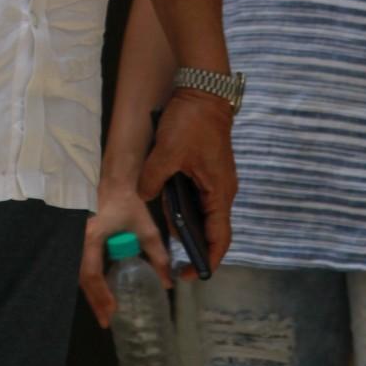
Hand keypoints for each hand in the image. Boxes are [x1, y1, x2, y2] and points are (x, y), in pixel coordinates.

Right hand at [80, 173, 171, 327]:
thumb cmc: (127, 202)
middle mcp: (76, 239)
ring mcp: (73, 239)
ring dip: (91, 293)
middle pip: (81, 278)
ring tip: (103, 311)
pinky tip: (98, 291)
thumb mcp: (146, 229)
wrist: (112, 182)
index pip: (92, 272)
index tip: (112, 311)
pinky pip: (78, 265)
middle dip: (94, 300)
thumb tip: (167, 283)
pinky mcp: (75, 239)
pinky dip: (89, 281)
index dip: (101, 294)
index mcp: (91, 236)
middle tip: (106, 320)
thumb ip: (157, 255)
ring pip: (77, 273)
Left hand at [140, 88, 236, 280]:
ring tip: (170, 243)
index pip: (219, 238)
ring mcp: (216, 180)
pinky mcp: (208, 170)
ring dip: (190, 227)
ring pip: (205, 213)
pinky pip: (199, 197)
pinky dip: (186, 208)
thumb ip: (153, 179)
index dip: (208, 260)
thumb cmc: (191, 122)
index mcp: (219, 192)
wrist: (204, 91)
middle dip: (197, 248)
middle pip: (213, 229)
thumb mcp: (167, 152)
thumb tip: (143, 196)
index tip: (192, 275)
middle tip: (176, 264)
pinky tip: (167, 210)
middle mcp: (222, 191)